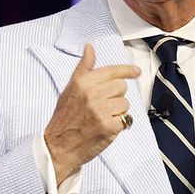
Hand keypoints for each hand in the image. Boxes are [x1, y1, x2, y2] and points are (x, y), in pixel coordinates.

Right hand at [43, 43, 140, 182]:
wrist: (58, 146)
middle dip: (115, 96)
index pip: (112, 71)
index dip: (127, 70)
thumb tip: (89, 48)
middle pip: (121, 87)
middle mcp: (92, 94)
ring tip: (102, 117)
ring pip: (125, 103)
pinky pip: (125, 119)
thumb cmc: (64, 117)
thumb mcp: (70, 88)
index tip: (136, 71)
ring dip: (118, 111)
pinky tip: (104, 127)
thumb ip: (83, 68)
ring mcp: (101, 110)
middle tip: (102, 105)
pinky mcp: (109, 127)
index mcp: (83, 83)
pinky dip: (118, 124)